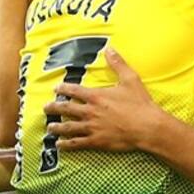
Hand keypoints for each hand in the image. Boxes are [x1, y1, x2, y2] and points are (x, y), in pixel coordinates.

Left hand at [44, 47, 160, 151]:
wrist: (147, 127)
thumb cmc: (140, 103)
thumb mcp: (130, 79)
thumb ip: (118, 63)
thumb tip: (110, 49)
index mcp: (96, 96)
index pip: (73, 91)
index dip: (63, 89)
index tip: (56, 89)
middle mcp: (90, 111)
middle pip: (66, 109)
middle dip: (53, 108)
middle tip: (45, 108)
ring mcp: (92, 127)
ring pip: (68, 127)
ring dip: (57, 127)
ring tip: (49, 127)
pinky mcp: (97, 141)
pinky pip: (77, 143)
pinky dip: (67, 144)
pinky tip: (60, 145)